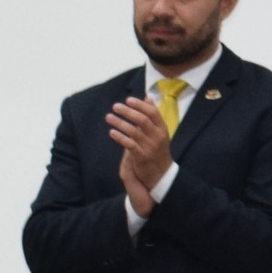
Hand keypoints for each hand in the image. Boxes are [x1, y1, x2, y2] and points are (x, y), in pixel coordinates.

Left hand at [106, 93, 173, 209]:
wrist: (162, 175)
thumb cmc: (158, 150)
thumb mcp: (159, 132)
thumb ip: (153, 115)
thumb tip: (148, 97)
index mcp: (162, 129)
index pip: (152, 113)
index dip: (140, 105)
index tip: (128, 100)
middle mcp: (158, 137)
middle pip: (142, 120)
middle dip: (128, 112)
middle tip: (115, 106)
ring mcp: (150, 148)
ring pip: (134, 132)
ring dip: (120, 123)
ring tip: (109, 117)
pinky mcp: (142, 158)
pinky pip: (130, 145)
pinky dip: (120, 137)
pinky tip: (112, 132)